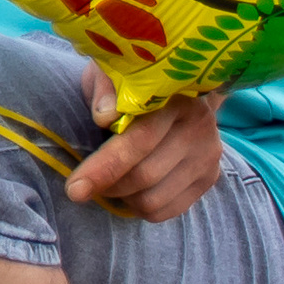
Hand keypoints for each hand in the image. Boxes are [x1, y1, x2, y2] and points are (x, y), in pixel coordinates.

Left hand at [66, 68, 223, 220]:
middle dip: (106, 185)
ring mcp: (207, 155)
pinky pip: (169, 210)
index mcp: (173, 97)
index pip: (138, 141)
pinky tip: (128, 191)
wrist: (175, 86)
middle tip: (80, 186)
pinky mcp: (210, 177)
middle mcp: (198, 127)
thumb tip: (104, 116)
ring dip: (122, 198)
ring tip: (107, 183)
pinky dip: (141, 207)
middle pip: (145, 175)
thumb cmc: (130, 82)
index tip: (74, 188)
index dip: (104, 167)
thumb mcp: (112, 73)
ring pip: (155, 198)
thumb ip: (105, 90)